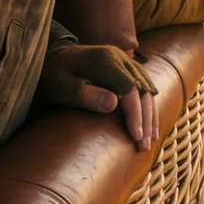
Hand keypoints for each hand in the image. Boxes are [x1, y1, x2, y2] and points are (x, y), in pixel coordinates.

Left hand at [37, 41, 158, 149]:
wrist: (53, 58)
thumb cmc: (55, 75)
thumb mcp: (65, 87)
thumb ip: (88, 94)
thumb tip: (113, 103)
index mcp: (106, 60)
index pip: (129, 90)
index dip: (135, 114)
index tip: (136, 137)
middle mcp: (120, 57)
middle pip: (142, 90)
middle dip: (145, 119)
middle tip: (144, 146)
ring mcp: (124, 60)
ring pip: (146, 88)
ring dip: (149, 115)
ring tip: (151, 139)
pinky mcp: (125, 66)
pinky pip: (144, 85)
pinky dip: (148, 105)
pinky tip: (150, 122)